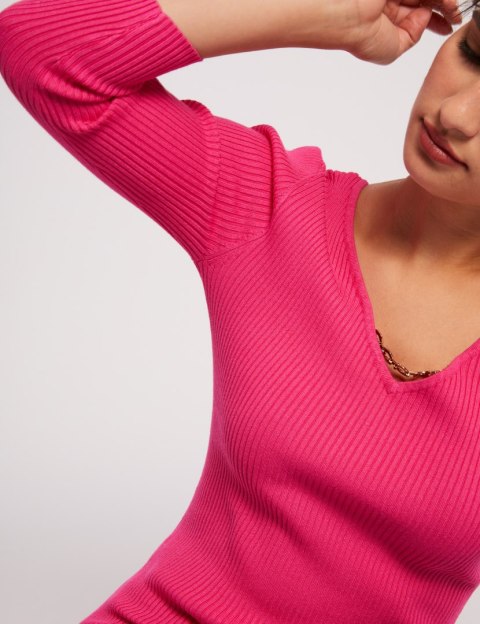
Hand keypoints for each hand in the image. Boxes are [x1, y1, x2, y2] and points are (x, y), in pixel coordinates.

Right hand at [342, 0, 461, 63]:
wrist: (348, 20)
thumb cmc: (362, 38)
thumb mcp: (393, 50)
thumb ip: (412, 36)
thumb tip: (425, 17)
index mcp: (386, 21)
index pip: (416, 16)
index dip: (435, 20)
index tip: (449, 24)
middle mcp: (390, 5)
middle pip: (424, 3)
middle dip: (443, 9)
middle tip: (455, 16)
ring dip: (443, 2)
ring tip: (453, 11)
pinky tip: (446, 4)